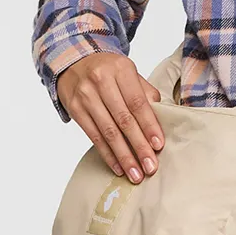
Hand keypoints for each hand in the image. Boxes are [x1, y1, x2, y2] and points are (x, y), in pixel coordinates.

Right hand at [57, 51, 164, 181]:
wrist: (73, 60)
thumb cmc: (109, 70)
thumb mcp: (128, 73)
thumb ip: (145, 93)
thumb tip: (161, 119)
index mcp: (121, 69)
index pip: (138, 102)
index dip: (149, 125)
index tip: (158, 145)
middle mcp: (101, 81)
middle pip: (124, 119)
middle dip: (139, 146)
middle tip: (150, 167)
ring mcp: (85, 95)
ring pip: (108, 132)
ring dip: (124, 156)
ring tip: (135, 174)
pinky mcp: (74, 109)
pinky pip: (93, 136)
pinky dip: (107, 154)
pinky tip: (118, 167)